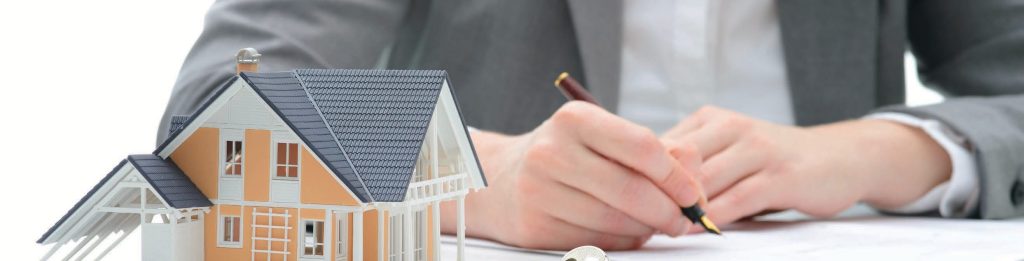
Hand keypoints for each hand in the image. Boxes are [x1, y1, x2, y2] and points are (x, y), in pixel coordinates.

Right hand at [443, 101, 705, 249]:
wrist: (500, 181)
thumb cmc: (566, 157)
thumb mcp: (604, 138)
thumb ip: (655, 149)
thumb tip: (694, 171)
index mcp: (574, 119)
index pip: (643, 147)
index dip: (678, 177)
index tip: (694, 194)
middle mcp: (551, 151)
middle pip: (632, 190)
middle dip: (669, 212)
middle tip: (684, 220)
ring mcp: (538, 191)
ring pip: (617, 222)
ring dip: (646, 230)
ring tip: (652, 224)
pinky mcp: (534, 227)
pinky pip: (596, 242)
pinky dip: (621, 242)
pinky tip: (622, 231)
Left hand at [662, 106, 951, 226]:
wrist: (841, 158)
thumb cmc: (773, 162)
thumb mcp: (728, 152)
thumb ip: (692, 165)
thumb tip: (639, 189)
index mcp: (710, 119)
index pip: (660, 146)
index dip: (639, 175)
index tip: (621, 202)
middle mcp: (731, 127)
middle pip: (677, 162)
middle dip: (653, 194)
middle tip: (633, 222)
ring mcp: (758, 150)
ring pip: (704, 181)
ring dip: (680, 209)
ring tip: (659, 230)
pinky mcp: (781, 176)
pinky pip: (737, 200)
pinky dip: (713, 218)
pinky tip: (698, 231)